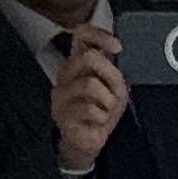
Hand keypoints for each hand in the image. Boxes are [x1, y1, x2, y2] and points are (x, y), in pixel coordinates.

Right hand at [50, 22, 125, 169]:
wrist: (88, 143)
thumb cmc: (100, 114)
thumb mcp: (115, 88)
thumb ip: (112, 69)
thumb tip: (113, 50)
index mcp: (78, 64)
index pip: (81, 36)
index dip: (99, 35)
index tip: (117, 47)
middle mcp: (65, 75)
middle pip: (89, 57)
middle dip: (111, 76)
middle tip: (113, 93)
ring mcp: (60, 95)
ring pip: (90, 84)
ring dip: (108, 101)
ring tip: (105, 111)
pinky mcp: (60, 114)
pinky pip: (89, 109)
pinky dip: (101, 117)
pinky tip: (96, 122)